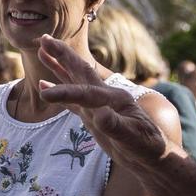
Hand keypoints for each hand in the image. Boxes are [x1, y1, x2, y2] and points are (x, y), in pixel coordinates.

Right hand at [34, 37, 174, 166]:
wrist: (153, 155)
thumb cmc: (146, 146)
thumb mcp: (132, 137)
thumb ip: (116, 126)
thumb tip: (100, 116)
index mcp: (115, 99)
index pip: (86, 93)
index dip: (65, 92)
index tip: (43, 93)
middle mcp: (105, 97)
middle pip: (80, 71)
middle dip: (62, 55)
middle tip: (44, 39)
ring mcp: (98, 105)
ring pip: (74, 80)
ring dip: (58, 65)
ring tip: (41, 51)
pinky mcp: (93, 115)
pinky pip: (72, 100)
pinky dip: (58, 91)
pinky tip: (44, 86)